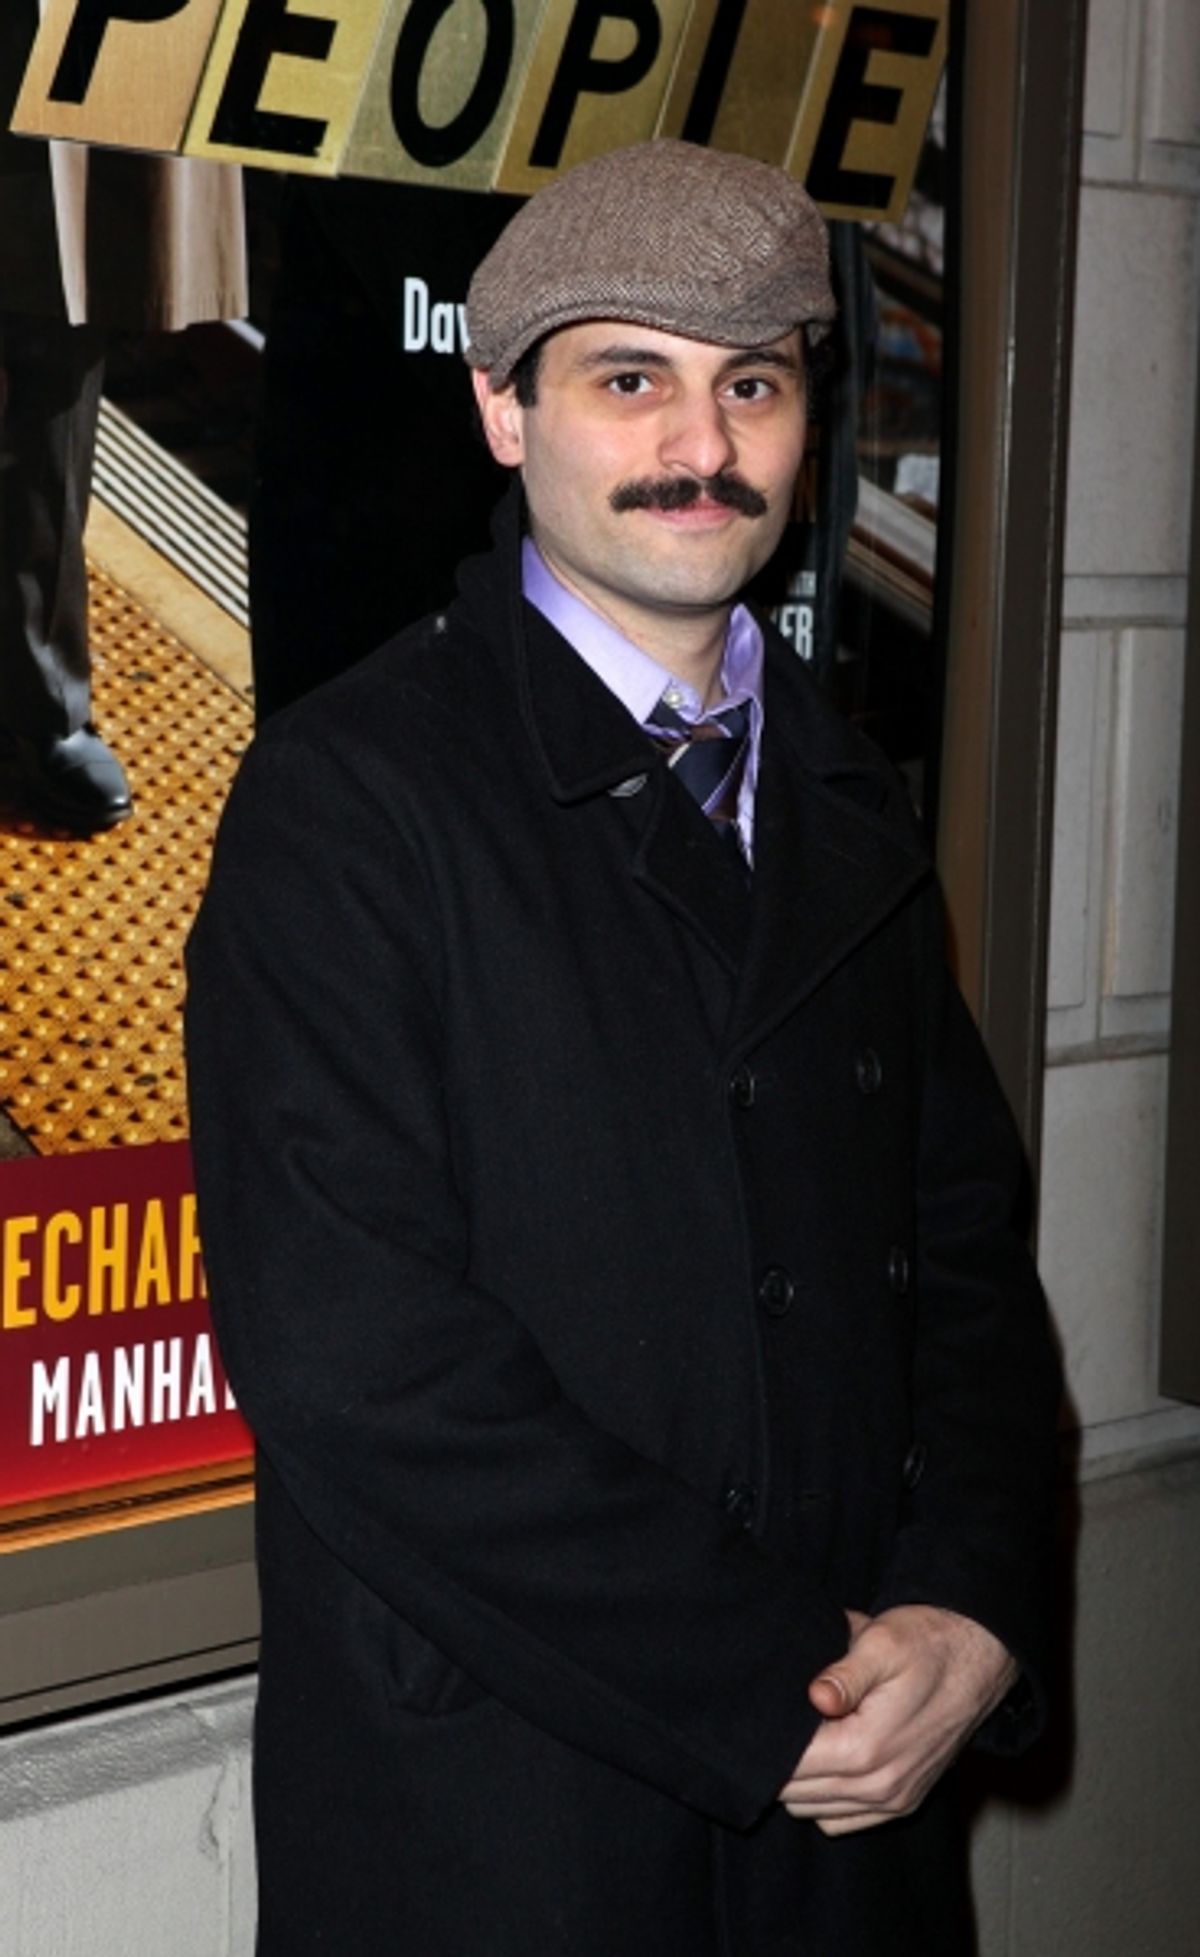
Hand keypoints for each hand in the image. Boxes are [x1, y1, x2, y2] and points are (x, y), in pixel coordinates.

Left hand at [778, 1605, 1016, 1835]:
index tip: (755, 1718)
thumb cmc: (927, 1643)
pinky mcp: (904, 1801)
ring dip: (800, 1781)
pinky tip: (825, 1759)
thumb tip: (814, 1696)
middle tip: (776, 1720)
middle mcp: (881, 1786)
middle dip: (779, 1761)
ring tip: (803, 1735)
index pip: (791, 1768)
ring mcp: (894, 1799)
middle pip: (795, 1794)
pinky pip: (843, 1819)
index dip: (766, 1743)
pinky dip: (825, 1799)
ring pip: (814, 1810)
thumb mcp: (882, 1641)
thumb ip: (844, 1675)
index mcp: (868, 1748)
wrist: (979, 1656)